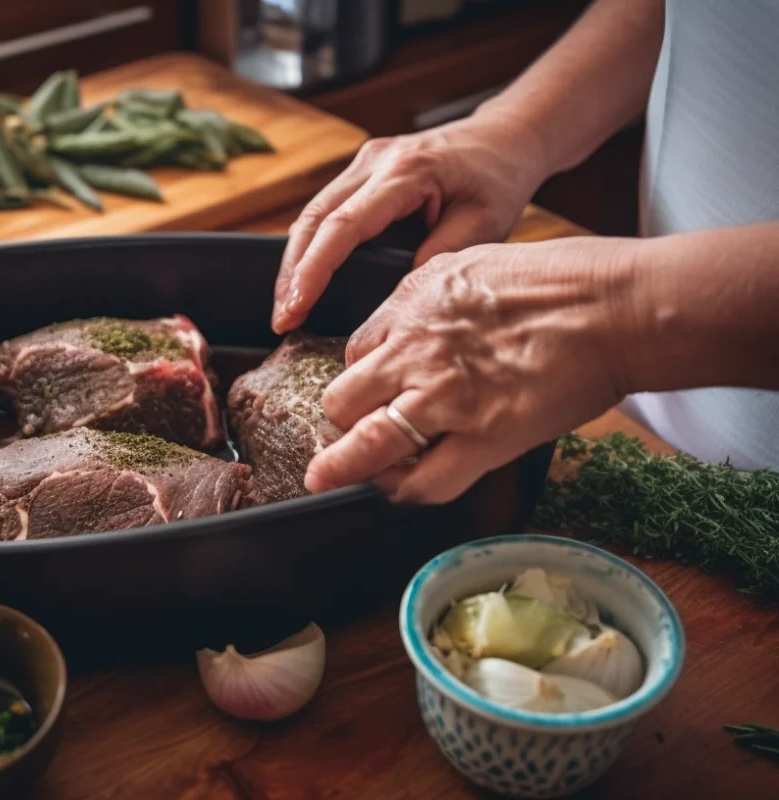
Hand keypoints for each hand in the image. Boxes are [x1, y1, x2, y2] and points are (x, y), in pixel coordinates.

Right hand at [272, 114, 547, 333]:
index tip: (296, 307)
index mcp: (405, 171)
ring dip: (295, 263)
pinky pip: (324, 211)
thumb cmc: (497, 178)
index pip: (343, 225)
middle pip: (313, 218)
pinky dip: (310, 247)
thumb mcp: (485, 223)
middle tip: (282, 319)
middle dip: (292, 273)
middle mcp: (374, 161)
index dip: (314, 269)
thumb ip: (440, 256)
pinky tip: (304, 280)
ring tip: (287, 308)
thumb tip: (397, 296)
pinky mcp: (360, 173)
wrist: (502, 138)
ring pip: (311, 214)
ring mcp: (363, 163)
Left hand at [304, 236, 643, 503]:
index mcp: (412, 302)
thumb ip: (432, 298)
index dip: (357, 377)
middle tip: (347, 435)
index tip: (364, 392)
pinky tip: (401, 490)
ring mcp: (445, 398)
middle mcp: (415, 350)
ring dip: (343, 467)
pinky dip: (405, 492)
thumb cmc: (563, 280)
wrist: (617, 306)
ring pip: (365, 446)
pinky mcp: (484, 438)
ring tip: (328, 479)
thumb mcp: (473, 264)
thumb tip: (414, 326)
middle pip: (342, 399)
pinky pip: (425, 483)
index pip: (355, 350)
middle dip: (341, 420)